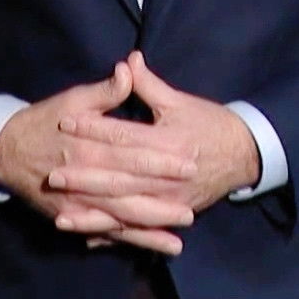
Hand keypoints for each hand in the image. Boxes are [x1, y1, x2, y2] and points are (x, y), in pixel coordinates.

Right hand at [0, 61, 197, 254]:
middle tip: (192, 206)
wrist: (5, 151)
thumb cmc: (44, 121)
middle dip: (162, 199)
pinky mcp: (72, 216)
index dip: (162, 159)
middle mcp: (85, 178)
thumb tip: (130, 69)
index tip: (190, 161)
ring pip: (119, 217)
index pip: (132, 153)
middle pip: (129, 191)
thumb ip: (105, 90)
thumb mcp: (73, 99)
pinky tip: (153, 246)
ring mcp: (78, 202)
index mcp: (89, 146)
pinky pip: (105, 231)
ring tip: (180, 233)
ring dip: (150, 227)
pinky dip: (129, 240)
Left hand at [54, 51, 262, 229]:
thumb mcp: (180, 101)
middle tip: (53, 177)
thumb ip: (149, 84)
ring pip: (126, 211)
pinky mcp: (172, 213)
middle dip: (85, 180)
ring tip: (62, 218)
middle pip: (120, 179)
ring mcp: (170, 200)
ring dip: (94, 216)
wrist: (245, 154)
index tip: (64, 123)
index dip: (93, 128)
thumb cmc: (210, 123)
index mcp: (168, 142)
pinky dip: (115, 234)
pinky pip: (140, 228)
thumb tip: (127, 60)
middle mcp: (167, 176)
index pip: (123, 136)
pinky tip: (88, 239)